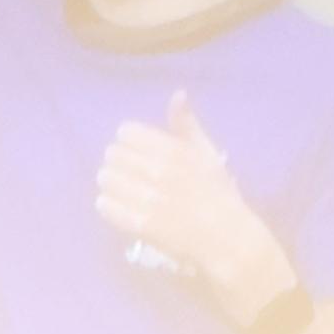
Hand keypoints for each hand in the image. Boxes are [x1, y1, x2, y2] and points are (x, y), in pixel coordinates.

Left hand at [97, 98, 290, 309]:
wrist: (227, 239)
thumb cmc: (218, 195)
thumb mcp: (207, 153)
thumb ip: (187, 125)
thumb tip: (177, 94)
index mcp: (174, 150)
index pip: (126, 133)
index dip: (126, 141)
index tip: (134, 152)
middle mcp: (159, 172)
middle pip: (112, 155)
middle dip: (115, 162)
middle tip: (125, 173)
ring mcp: (149, 199)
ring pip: (107, 179)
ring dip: (109, 183)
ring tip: (118, 190)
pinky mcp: (142, 225)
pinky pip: (108, 207)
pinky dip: (106, 205)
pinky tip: (113, 205)